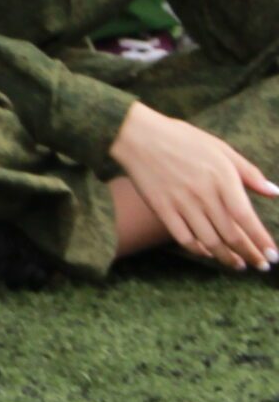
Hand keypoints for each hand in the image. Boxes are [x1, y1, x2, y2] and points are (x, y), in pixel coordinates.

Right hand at [110, 103, 278, 270]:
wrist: (137, 135)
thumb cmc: (182, 138)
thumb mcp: (220, 148)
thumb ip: (249, 172)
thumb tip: (274, 193)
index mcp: (221, 177)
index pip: (246, 218)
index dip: (261, 240)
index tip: (273, 256)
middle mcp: (203, 193)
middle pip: (230, 235)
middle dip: (249, 255)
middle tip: (260, 266)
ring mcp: (181, 203)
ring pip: (209, 241)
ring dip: (227, 258)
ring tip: (238, 265)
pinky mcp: (162, 209)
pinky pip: (184, 238)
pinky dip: (198, 250)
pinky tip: (208, 253)